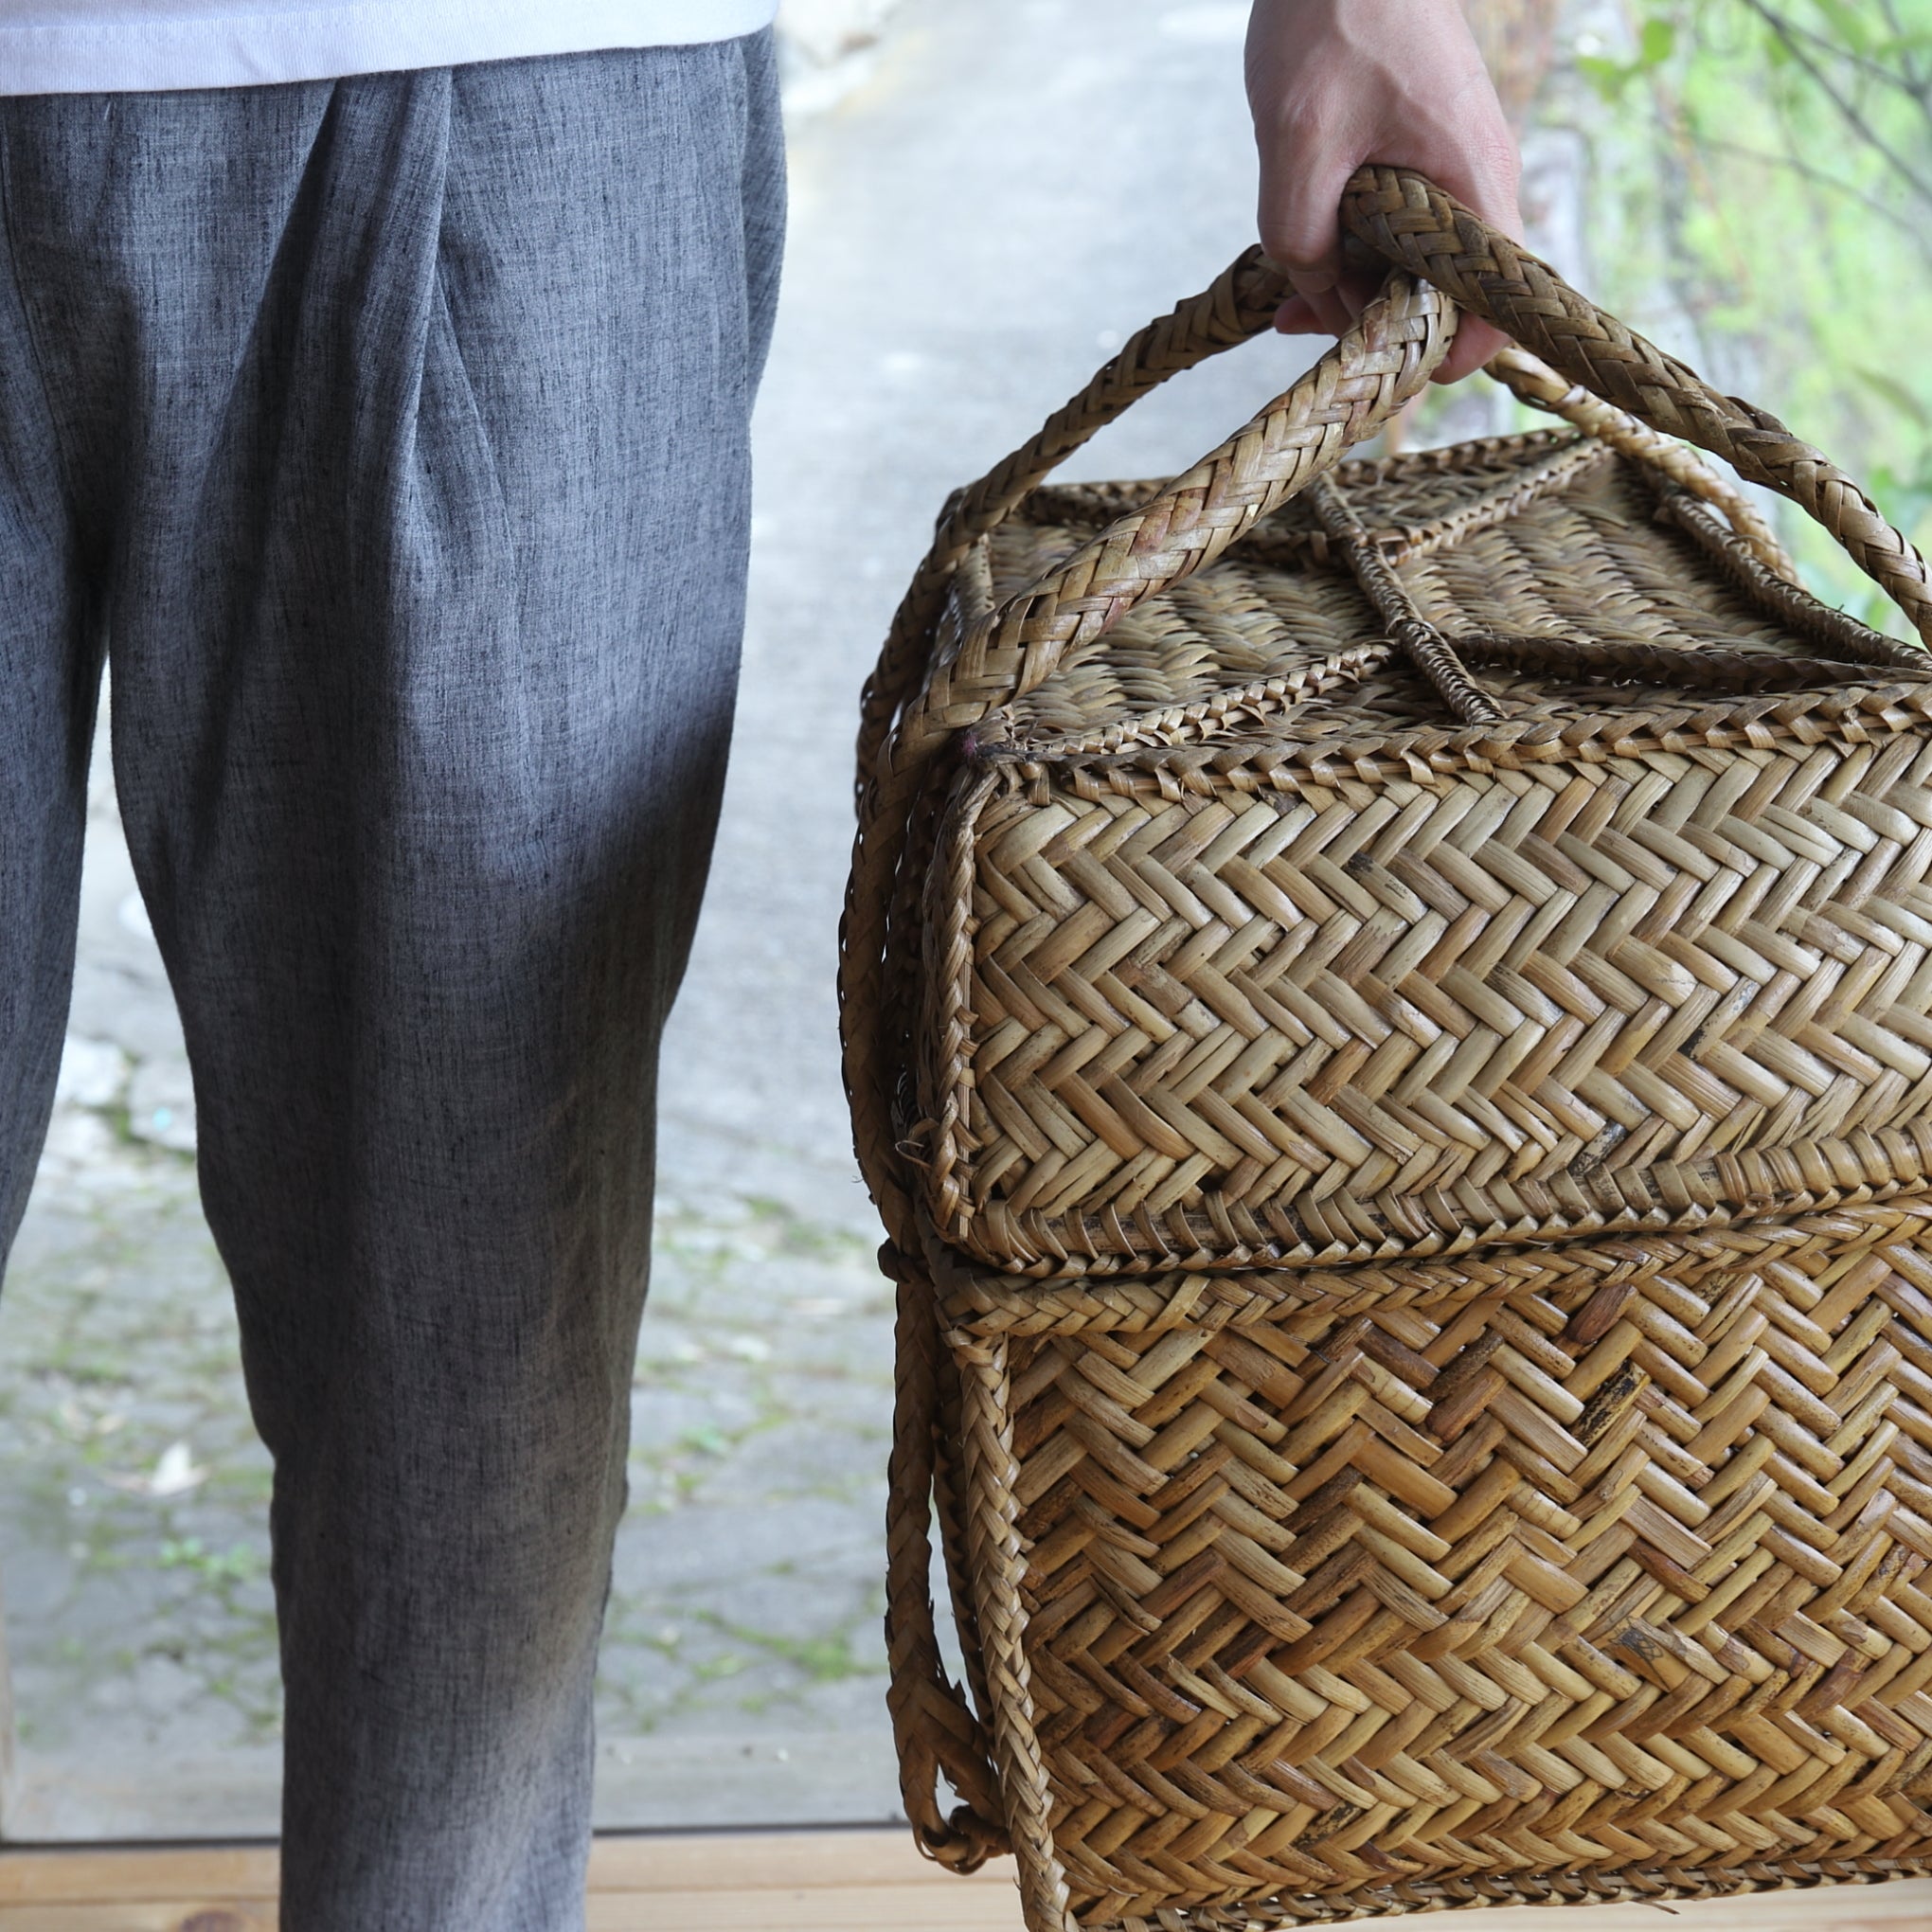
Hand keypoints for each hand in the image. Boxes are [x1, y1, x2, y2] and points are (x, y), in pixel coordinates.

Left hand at [1246, 0, 1521, 383]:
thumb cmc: (1332, 21)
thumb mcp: (1297, 144)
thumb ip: (1301, 238)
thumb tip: (1312, 301)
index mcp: (1472, 184)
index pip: (1491, 307)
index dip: (1441, 357)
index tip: (1375, 367)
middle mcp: (1477, 181)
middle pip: (1443, 295)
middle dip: (1372, 323)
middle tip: (1294, 319)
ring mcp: (1452, 166)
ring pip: (1412, 262)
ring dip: (1350, 287)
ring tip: (1282, 294)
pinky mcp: (1421, 153)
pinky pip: (1396, 225)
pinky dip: (1350, 247)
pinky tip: (1295, 255)